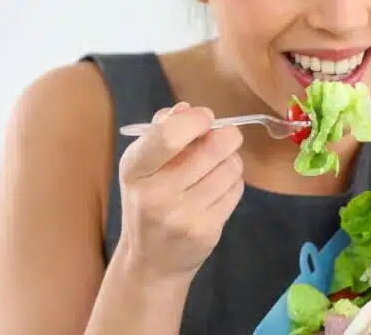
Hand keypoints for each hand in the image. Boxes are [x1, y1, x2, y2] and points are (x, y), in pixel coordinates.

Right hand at [117, 102, 243, 281]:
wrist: (150, 261)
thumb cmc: (148, 198)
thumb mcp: (143, 163)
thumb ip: (163, 129)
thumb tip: (189, 109)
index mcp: (135, 169)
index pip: (169, 136)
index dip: (196, 120)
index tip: (205, 117)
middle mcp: (155, 194)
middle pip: (212, 148)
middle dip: (227, 135)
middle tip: (225, 136)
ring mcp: (182, 217)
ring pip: (230, 167)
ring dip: (231, 159)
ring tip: (218, 165)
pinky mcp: (206, 232)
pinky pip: (236, 190)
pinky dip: (234, 182)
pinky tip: (219, 187)